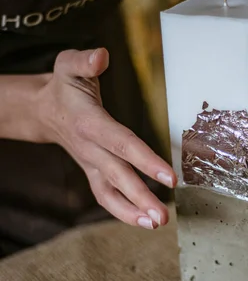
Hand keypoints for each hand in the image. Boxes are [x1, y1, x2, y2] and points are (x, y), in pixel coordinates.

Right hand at [37, 48, 176, 229]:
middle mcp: (90, 148)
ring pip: (110, 193)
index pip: (121, 143)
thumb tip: (101, 56)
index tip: (170, 176)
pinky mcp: (93, 173)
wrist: (44, 110)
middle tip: (163, 217)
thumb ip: (85, 60)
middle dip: (141, 197)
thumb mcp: (68, 64)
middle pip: (117, 175)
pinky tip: (144, 221)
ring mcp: (90, 164)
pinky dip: (123, 212)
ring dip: (132, 212)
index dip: (145, 160)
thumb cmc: (64, 85)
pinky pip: (106, 197)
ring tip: (157, 224)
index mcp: (90, 122)